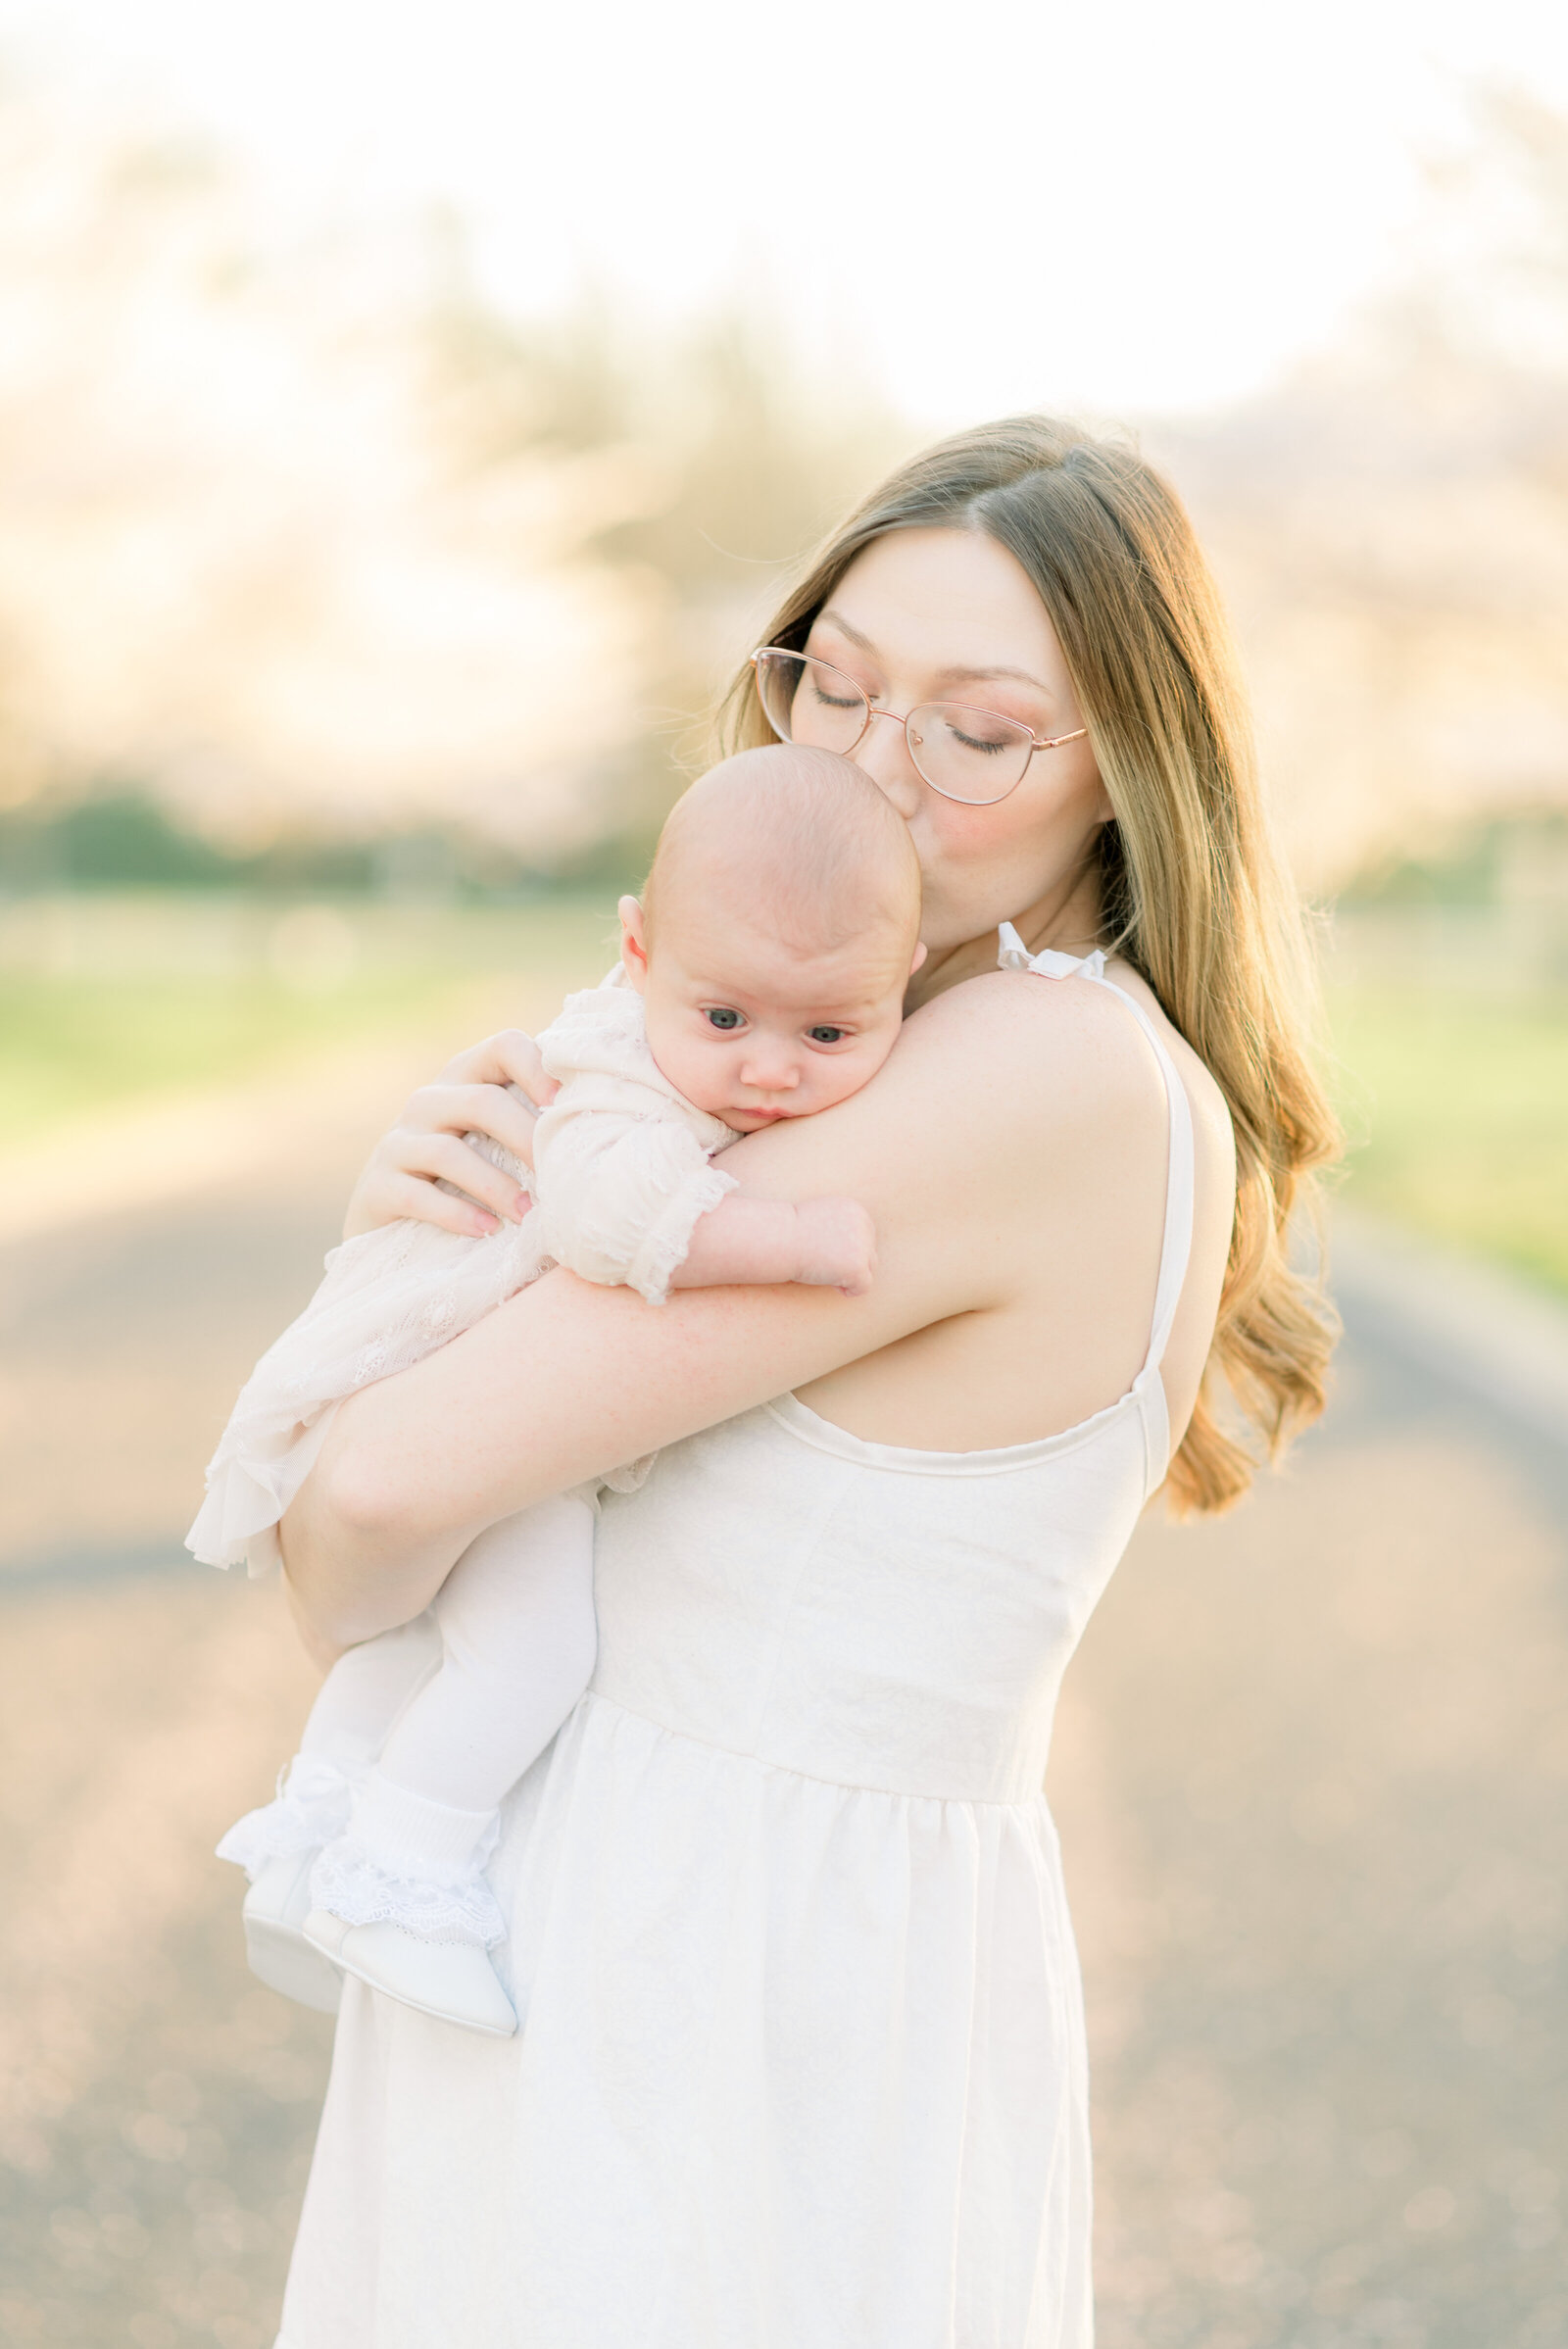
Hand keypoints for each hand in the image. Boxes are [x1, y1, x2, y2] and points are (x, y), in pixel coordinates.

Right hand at [342, 1031, 560, 1239]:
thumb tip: (620, 1130)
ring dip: (496, 1186)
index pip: (504, 1045)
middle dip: (525, 1138)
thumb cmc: (476, 1181)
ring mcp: (399, 1142)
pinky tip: (486, 1232)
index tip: (567, 1107)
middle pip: (480, 1100)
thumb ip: (541, 1127)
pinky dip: (456, 1214)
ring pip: (448, 1151)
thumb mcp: (504, 1145)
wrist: (398, 1226)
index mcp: (468, 1079)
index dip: (539, 1068)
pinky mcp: (378, 1186)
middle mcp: (429, 1101)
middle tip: (558, 1176)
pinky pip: (417, 1195)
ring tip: (528, 1215)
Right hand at [792, 1197, 877, 1296]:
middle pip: (869, 1253)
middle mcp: (864, 1225)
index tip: (824, 1251)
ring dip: (849, 1275)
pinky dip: (847, 1290)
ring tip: (824, 1270)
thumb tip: (853, 1247)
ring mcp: (862, 1246)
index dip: (845, 1250)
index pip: (865, 1237)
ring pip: (869, 1269)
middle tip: (823, 1262)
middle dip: (849, 1263)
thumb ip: (841, 1226)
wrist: (779, 1238)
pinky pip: (863, 1287)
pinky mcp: (858, 1266)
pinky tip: (828, 1281)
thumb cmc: (791, 1233)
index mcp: (856, 1210)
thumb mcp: (820, 1218)